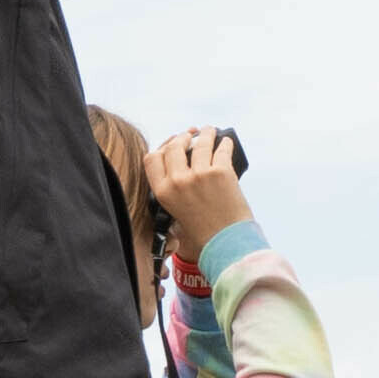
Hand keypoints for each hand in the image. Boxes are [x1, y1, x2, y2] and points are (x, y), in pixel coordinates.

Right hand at [146, 125, 246, 257]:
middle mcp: (178, 181)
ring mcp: (199, 175)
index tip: (172, 143)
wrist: (226, 245)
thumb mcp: (175, 212)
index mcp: (163, 192)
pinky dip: (225, 143)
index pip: (152, 158)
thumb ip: (172, 189)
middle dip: (182, 137)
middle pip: (174, 145)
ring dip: (206, 133)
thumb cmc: (203, 232)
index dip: (162, 146)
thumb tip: (180, 163)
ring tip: (209, 131)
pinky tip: (225, 142)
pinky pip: (222, 148)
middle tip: (191, 135)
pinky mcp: (221, 173)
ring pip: (200, 142)